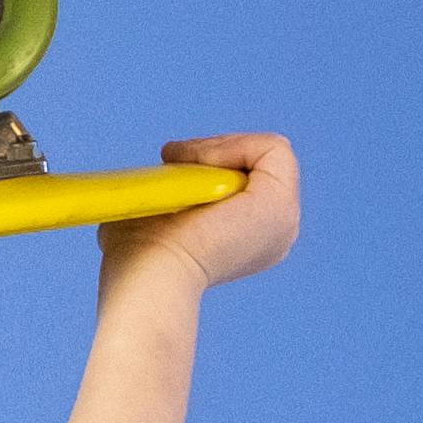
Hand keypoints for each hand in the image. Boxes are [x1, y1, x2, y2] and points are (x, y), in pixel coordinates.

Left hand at [102, 133, 300, 296]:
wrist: (148, 276)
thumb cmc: (137, 256)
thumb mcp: (156, 218)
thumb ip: (168, 199)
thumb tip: (157, 182)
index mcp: (251, 242)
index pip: (244, 175)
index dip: (209, 161)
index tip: (171, 164)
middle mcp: (277, 234)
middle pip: (255, 162)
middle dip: (210, 150)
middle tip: (171, 158)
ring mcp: (285, 221)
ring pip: (263, 153)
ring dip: (214, 148)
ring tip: (178, 163)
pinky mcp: (281, 204)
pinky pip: (273, 149)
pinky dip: (231, 146)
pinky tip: (198, 167)